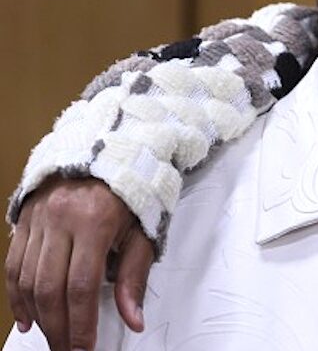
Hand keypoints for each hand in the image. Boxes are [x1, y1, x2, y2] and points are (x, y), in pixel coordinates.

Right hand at [5, 176, 153, 350]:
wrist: (113, 147)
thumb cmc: (134, 190)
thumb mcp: (143, 229)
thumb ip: (135, 277)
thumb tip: (134, 319)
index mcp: (94, 220)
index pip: (82, 286)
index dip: (81, 323)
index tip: (85, 350)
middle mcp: (60, 218)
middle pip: (50, 287)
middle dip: (59, 327)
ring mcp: (38, 217)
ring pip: (27, 279)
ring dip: (38, 316)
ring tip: (53, 338)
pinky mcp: (25, 218)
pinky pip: (13, 264)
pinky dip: (17, 295)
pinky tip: (28, 319)